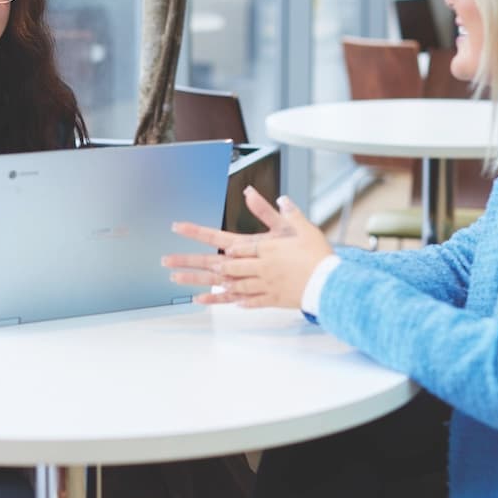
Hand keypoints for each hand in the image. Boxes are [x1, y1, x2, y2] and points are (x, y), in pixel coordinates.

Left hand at [164, 187, 332, 308]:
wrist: (330, 283)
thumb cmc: (317, 254)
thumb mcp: (300, 227)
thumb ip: (284, 212)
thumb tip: (277, 197)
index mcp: (261, 247)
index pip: (223, 238)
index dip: (198, 232)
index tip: (179, 227)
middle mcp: (256, 267)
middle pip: (216, 264)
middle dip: (190, 261)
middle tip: (167, 260)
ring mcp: (260, 284)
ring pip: (223, 284)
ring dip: (198, 282)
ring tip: (177, 280)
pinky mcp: (267, 299)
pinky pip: (241, 300)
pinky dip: (223, 300)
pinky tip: (206, 300)